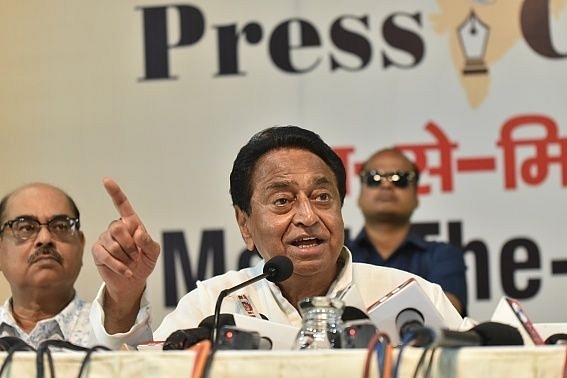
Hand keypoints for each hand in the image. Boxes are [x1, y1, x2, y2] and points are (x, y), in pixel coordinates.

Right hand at [92, 177, 159, 326]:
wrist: (133, 281)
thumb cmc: (144, 262)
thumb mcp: (153, 253)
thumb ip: (149, 242)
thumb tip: (138, 233)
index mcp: (131, 223)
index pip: (122, 205)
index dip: (115, 192)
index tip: (106, 180)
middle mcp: (116, 228)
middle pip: (118, 227)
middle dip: (130, 245)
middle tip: (136, 255)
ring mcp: (105, 239)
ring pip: (113, 243)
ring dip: (126, 257)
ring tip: (131, 263)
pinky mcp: (98, 251)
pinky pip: (106, 255)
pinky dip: (119, 265)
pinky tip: (126, 271)